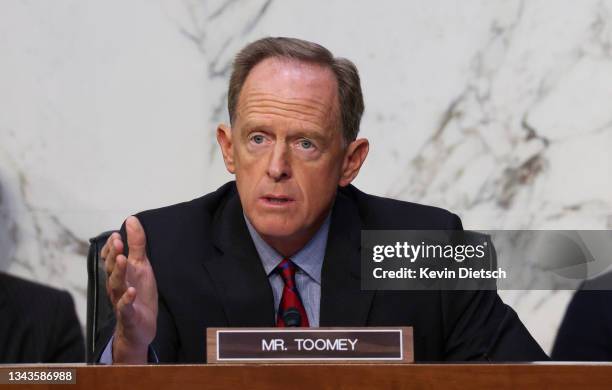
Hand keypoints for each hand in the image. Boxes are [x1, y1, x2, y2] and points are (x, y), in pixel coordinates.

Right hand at [101, 216, 157, 363]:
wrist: (141, 326)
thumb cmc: (140, 292)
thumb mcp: (141, 265)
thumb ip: (137, 244)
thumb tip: (132, 219)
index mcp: (120, 272)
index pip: (111, 257)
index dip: (112, 247)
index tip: (116, 235)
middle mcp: (117, 285)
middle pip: (111, 269)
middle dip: (114, 255)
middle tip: (119, 243)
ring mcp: (121, 300)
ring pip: (116, 285)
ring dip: (118, 272)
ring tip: (123, 260)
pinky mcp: (129, 314)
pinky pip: (125, 307)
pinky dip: (127, 299)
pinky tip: (131, 291)